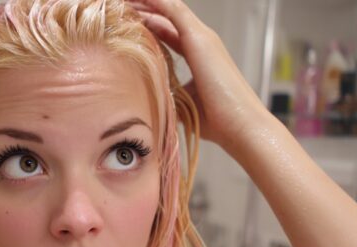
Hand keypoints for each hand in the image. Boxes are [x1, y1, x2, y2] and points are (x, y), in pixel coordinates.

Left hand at [128, 0, 272, 150]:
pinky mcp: (200, 38)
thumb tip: (145, 99)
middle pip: (166, 17)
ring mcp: (202, 38)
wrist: (240, 124)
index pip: (167, 32)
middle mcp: (201, 42)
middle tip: (116, 6)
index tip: (122, 24)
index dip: (146, 25)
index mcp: (198, 55)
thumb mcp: (183, 104)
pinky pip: (173, 9)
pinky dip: (154, 1)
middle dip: (142, 10)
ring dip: (145, 2)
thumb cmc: (217, 122)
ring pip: (168, 8)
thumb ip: (167, 94)